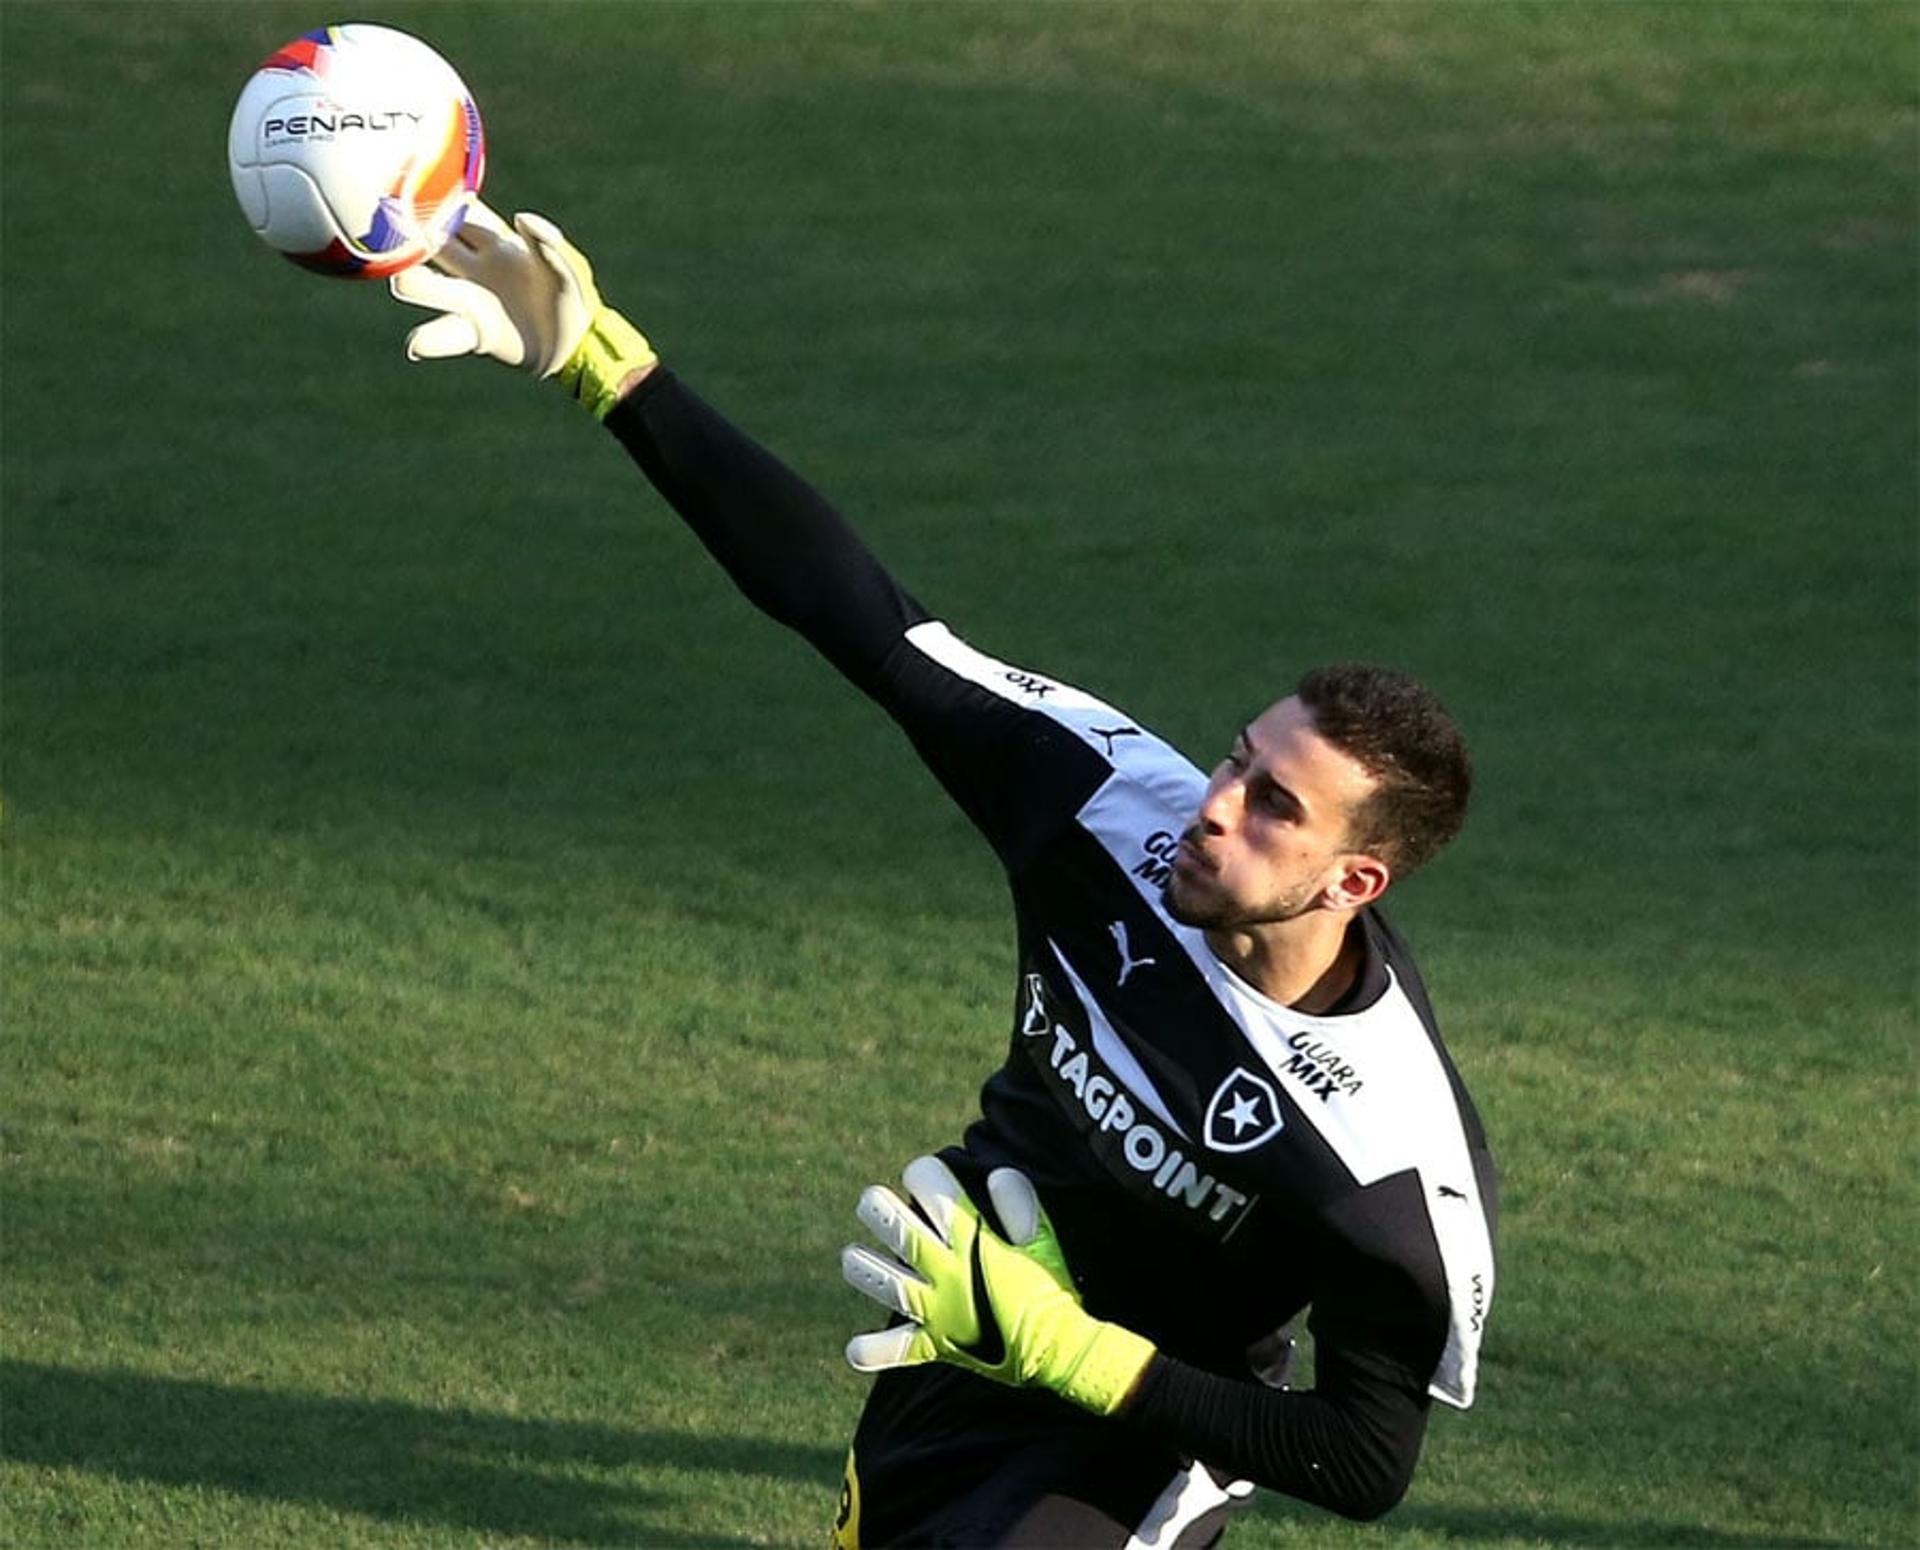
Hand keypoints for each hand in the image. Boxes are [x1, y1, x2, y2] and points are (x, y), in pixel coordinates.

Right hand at [390, 201, 656, 418]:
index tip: (411, 182)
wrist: (576, 345)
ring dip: (415, 284)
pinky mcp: (475, 335)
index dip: (437, 199)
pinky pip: (446, 334)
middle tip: (384, 227)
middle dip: (409, 236)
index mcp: (496, 244)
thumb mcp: (569, 270)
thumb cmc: (572, 299)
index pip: (459, 214)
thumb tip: (522, 218)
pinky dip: (429, 341)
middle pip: (432, 247)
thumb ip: (548, 244)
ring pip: (430, 287)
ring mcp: (470, 301)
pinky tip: (416, 346)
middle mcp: (474, 269)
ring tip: (402, 284)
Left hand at [841, 1156, 1155, 1416]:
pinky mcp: (936, 1345)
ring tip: (852, 1256)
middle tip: (872, 1202)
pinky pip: (898, 1351)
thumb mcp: (1043, 1239)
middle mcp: (947, 1273)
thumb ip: (1020, 1204)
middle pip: (897, 1231)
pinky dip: (874, 1351)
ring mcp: (937, 1310)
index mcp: (972, 1240)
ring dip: (862, 1267)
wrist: (1059, 1350)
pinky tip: (855, 1349)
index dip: (922, 1173)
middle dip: (877, 1209)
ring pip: (884, 1283)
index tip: (923, 1174)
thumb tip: (997, 1175)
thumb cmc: (1050, 1288)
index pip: (933, 1192)